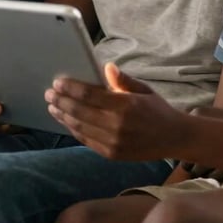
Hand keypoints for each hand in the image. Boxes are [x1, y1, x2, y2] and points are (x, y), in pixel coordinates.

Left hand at [45, 62, 186, 159]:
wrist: (174, 138)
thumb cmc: (157, 109)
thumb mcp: (143, 89)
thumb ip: (122, 80)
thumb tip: (106, 67)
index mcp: (125, 106)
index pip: (89, 95)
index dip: (71, 88)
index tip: (57, 82)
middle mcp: (117, 126)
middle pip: (80, 111)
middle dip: (62, 101)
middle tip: (49, 94)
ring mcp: (113, 143)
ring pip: (80, 128)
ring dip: (64, 116)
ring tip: (52, 107)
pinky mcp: (112, 155)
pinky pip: (87, 141)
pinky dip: (74, 130)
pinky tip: (67, 121)